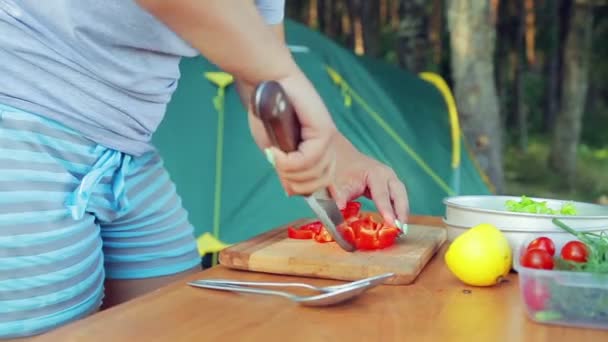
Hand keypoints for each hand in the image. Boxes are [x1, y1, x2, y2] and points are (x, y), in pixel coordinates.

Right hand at [248, 69, 339, 194]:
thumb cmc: (267, 112)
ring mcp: (327, 136)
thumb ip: (286, 169)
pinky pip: (310, 159)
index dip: (302, 189)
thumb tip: (291, 192)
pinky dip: (290, 161)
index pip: (321, 183)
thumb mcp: (275, 148)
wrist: (265, 84)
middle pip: (321, 182)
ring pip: (315, 173)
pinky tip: (278, 152)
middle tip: (278, 165)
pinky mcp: (323, 129)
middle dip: (296, 182)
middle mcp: (327, 144)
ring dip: (290, 170)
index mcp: (318, 149)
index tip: (286, 182)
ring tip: (276, 156)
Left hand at [332, 135, 408, 225]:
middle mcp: (387, 175)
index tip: (391, 223)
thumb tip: (340, 208)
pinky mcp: (390, 185)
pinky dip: (398, 210)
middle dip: (402, 212)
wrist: (345, 157)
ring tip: (401, 230)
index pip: (382, 194)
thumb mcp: (338, 183)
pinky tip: (397, 223)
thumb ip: (339, 196)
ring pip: (401, 197)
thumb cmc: (341, 171)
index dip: (386, 209)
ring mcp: (391, 179)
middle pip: (399, 194)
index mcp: (375, 173)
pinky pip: (398, 198)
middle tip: (401, 230)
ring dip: (403, 213)